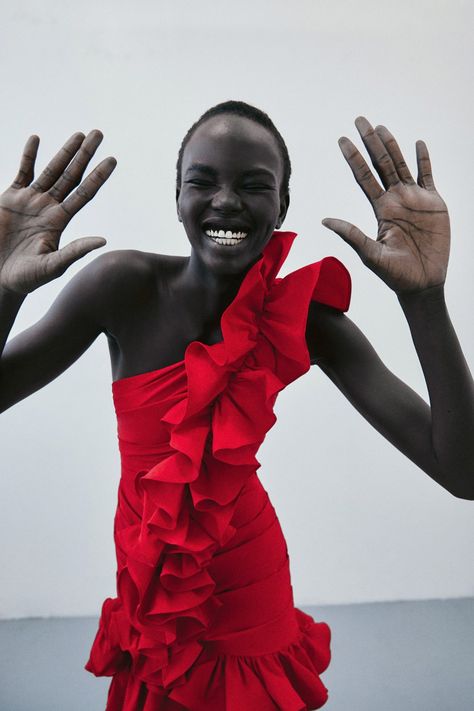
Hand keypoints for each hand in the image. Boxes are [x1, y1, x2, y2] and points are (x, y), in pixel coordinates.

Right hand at [0, 130, 115, 294]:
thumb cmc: (26, 278)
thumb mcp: (52, 266)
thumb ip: (74, 251)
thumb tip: (103, 240)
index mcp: (60, 222)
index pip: (84, 193)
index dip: (98, 177)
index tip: (113, 159)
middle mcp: (48, 208)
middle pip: (71, 175)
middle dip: (85, 155)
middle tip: (99, 133)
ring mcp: (30, 201)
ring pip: (51, 170)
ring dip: (64, 152)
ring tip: (79, 134)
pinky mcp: (10, 199)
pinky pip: (22, 172)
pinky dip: (28, 156)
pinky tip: (37, 139)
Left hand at [322, 116, 449, 293]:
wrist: (422, 283)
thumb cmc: (395, 274)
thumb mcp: (370, 254)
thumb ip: (351, 234)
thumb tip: (325, 220)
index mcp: (379, 209)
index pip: (363, 177)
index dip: (353, 158)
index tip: (342, 139)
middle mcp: (394, 200)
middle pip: (380, 164)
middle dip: (370, 142)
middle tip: (359, 119)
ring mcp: (414, 199)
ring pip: (401, 165)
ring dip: (392, 146)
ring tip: (381, 127)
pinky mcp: (434, 203)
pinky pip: (428, 175)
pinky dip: (423, 160)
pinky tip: (418, 144)